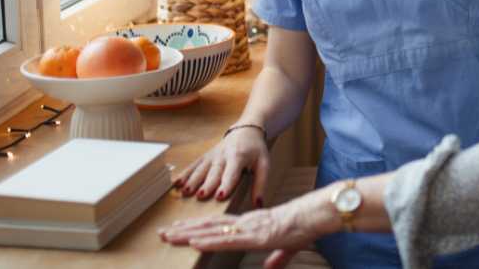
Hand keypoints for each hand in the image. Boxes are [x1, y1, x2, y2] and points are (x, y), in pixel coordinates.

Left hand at [158, 187, 338, 268]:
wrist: (315, 215)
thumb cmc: (304, 226)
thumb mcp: (287, 247)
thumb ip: (277, 257)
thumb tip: (271, 267)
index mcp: (251, 224)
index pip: (218, 225)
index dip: (197, 227)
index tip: (178, 229)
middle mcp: (245, 223)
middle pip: (208, 225)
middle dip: (184, 229)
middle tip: (162, 232)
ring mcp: (248, 228)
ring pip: (212, 231)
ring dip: (188, 234)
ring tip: (168, 236)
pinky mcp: (255, 236)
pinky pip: (228, 239)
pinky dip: (209, 241)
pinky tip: (194, 242)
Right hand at [174, 126, 268, 203]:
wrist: (246, 130)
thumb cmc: (256, 150)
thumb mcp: (264, 164)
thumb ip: (260, 184)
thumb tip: (259, 204)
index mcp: (239, 157)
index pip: (232, 172)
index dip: (226, 183)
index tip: (220, 195)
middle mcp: (223, 156)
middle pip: (214, 172)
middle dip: (206, 184)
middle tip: (199, 196)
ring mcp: (212, 155)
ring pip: (201, 169)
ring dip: (192, 180)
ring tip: (184, 191)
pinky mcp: (206, 156)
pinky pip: (194, 165)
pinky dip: (185, 173)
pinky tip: (176, 183)